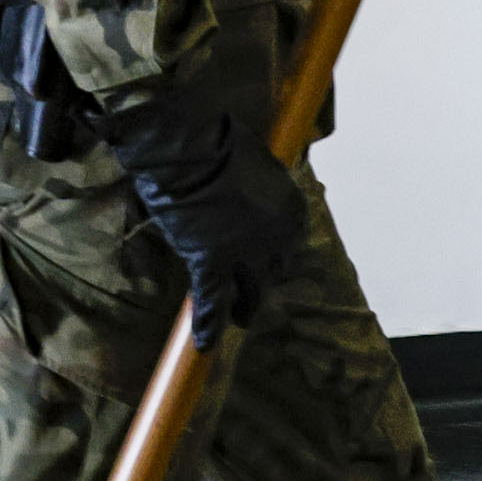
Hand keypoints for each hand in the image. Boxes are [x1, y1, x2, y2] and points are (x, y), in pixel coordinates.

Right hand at [102, 76, 306, 350]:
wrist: (189, 144)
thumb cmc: (218, 138)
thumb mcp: (254, 157)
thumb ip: (258, 180)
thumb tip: (248, 184)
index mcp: (292, 210)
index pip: (290, 240)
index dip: (274, 248)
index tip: (266, 253)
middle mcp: (277, 238)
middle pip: (275, 269)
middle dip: (264, 277)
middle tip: (254, 287)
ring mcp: (244, 254)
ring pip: (251, 291)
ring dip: (246, 308)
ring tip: (241, 319)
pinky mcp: (211, 263)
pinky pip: (211, 302)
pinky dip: (207, 323)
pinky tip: (204, 342)